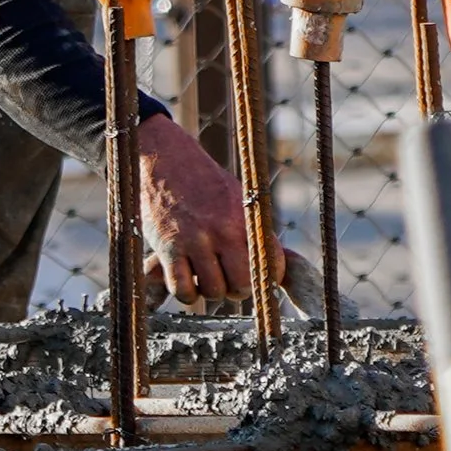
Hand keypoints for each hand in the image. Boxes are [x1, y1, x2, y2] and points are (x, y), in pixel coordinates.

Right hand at [137, 112, 261, 303]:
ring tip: (203, 273)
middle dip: (236, 289)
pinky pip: (182, 290)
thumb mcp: (238, 199)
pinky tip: (184, 277)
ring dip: (208, 290)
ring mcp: (195, 240)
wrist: (165, 158)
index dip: (267, 278)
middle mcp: (224, 230)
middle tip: (227, 279)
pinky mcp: (168, 247)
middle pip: (242, 286)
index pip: (272, 265)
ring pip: (212, 292)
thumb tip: (285, 268)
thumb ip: (255, 232)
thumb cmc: (205, 183)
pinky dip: (185, 292)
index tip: (256, 276)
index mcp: (246, 219)